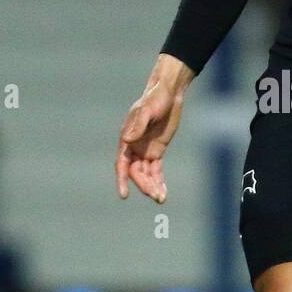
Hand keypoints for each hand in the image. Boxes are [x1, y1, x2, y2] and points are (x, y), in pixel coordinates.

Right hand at [115, 55, 192, 201]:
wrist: (169, 93)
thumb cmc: (156, 98)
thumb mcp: (147, 109)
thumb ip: (138, 124)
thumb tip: (127, 140)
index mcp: (127, 138)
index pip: (122, 164)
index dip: (122, 180)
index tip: (124, 195)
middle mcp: (134, 147)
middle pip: (135, 172)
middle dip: (144, 185)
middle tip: (155, 195)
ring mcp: (145, 150)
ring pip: (146, 174)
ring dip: (152, 186)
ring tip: (161, 198)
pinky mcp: (157, 151)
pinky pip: (156, 170)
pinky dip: (159, 181)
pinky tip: (163, 193)